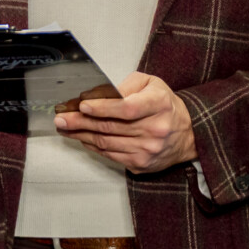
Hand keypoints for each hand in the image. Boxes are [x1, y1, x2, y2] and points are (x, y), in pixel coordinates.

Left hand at [54, 72, 196, 174]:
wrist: (187, 135)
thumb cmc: (165, 105)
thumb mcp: (151, 84)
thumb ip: (127, 86)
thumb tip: (98, 94)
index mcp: (158, 105)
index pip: (126, 109)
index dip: (102, 108)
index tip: (82, 105)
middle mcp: (155, 130)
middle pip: (111, 127)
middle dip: (81, 122)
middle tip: (61, 118)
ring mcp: (148, 150)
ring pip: (107, 143)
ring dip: (82, 135)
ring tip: (65, 128)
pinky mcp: (141, 164)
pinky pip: (111, 155)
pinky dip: (94, 146)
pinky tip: (82, 138)